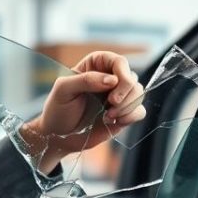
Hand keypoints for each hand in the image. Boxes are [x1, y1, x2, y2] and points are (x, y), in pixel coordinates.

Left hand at [23, 51, 145, 173]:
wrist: (59, 135)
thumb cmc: (58, 109)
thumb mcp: (64, 90)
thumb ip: (85, 80)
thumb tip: (112, 80)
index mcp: (96, 66)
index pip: (119, 62)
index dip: (122, 74)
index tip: (111, 89)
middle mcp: (110, 79)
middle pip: (132, 78)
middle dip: (125, 93)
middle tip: (110, 105)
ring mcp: (118, 97)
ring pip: (139, 93)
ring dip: (127, 106)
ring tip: (108, 116)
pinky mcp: (123, 114)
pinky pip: (140, 111)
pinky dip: (131, 116)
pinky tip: (113, 121)